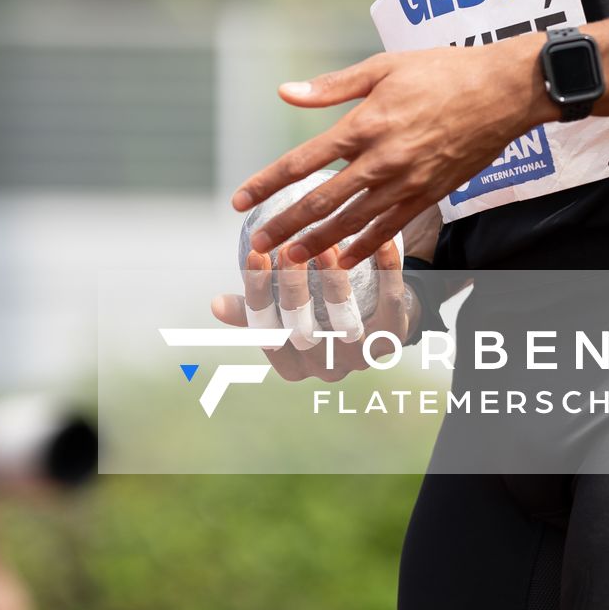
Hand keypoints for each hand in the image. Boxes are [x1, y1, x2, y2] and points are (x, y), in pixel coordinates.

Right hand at [211, 236, 415, 382]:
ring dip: (334, 281)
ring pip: (346, 322)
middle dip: (292, 289)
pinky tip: (380, 242)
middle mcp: (325, 368)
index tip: (254, 253)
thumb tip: (215, 305)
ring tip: (325, 244)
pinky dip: (387, 272)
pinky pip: (391, 303)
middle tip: (286, 249)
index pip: (265, 333)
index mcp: (292, 365)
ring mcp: (361, 356)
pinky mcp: (393, 337)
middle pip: (302, 332)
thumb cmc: (319, 315)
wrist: (379, 324)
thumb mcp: (285, 317)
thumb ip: (254, 311)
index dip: (257, 295)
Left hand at [232, 39, 545, 267]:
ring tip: (290, 260)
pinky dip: (365, 247)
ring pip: (352, 223)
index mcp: (364, 124)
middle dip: (284, 226)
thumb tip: (286, 91)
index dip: (267, 183)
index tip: (241, 199)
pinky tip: (345, 260)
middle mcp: (380, 160)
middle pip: (320, 202)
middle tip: (257, 245)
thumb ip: (332, 86)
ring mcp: (406, 183)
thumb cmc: (443, 72)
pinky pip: (389, 229)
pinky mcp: (429, 195)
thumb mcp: (383, 67)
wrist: (502, 92)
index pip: (302, 162)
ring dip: (318, 244)